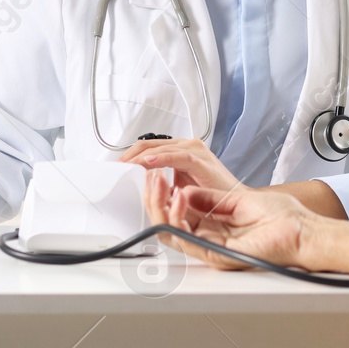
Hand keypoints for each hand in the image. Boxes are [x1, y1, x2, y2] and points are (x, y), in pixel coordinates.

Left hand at [121, 137, 241, 192]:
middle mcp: (188, 146)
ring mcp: (195, 150)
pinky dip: (160, 158)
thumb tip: (140, 184)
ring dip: (140, 158)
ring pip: (160, 148)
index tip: (117, 168)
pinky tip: (147, 162)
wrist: (232, 203)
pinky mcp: (201, 160)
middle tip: (116, 168)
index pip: (148, 146)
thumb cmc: (211, 196)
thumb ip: (163, 180)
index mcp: (181, 150)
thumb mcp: (179, 186)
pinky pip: (177, 156)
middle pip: (149, 144)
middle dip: (129, 156)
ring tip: (126, 167)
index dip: (130, 155)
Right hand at [143, 173, 316, 271]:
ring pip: (167, 231)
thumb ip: (208, 198)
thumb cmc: (281, 218)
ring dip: (158, 204)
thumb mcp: (237, 199)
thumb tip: (183, 189)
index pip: (174, 213)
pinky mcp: (215, 254)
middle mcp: (206, 238)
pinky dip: (177, 216)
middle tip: (148, 175)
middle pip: (165, 222)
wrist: (302, 233)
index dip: (160, 195)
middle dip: (152, 197)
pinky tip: (180, 195)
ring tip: (158, 181)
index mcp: (210, 226)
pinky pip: (185, 238)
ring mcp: (209, 247)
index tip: (155, 173)